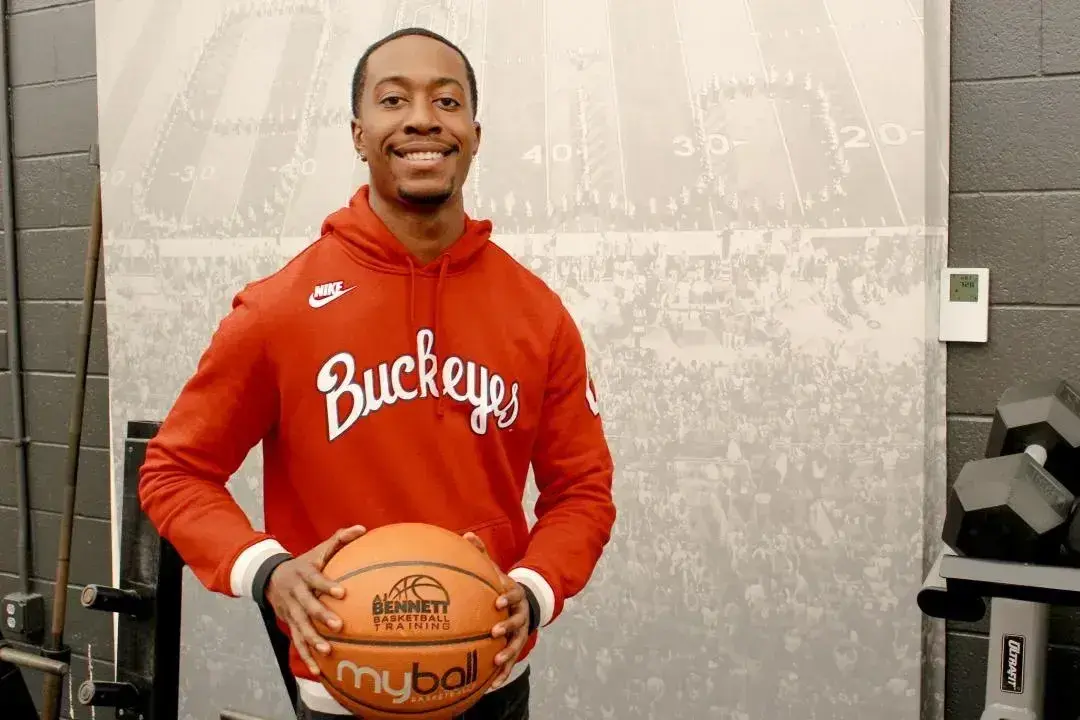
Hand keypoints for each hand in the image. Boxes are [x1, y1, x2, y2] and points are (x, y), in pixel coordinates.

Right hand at [265, 524, 366, 673]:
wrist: (270, 577)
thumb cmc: (305, 563)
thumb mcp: (319, 549)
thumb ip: (340, 539)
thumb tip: (362, 528)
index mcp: (305, 575)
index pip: (316, 580)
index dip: (327, 586)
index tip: (342, 592)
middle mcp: (297, 594)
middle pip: (308, 607)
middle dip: (322, 617)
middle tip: (338, 625)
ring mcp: (292, 611)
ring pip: (301, 628)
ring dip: (313, 640)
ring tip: (327, 650)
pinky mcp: (290, 624)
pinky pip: (297, 642)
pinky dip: (306, 656)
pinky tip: (317, 670)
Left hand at [463, 532, 529, 689]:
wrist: (527, 603)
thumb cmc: (501, 586)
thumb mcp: (495, 570)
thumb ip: (481, 554)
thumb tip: (465, 535)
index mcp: (514, 596)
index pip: (513, 595)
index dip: (507, 597)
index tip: (497, 601)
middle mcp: (520, 616)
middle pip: (517, 623)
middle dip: (507, 627)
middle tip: (495, 632)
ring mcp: (520, 633)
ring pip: (516, 646)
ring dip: (507, 655)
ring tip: (496, 662)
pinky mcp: (516, 648)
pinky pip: (510, 663)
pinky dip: (502, 675)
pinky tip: (491, 686)